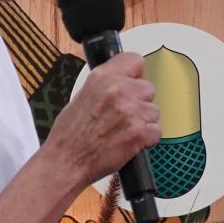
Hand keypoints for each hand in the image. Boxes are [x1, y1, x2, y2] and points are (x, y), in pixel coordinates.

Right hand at [44, 53, 159, 188]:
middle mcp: (119, 90)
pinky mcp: (139, 133)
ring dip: (144, 121)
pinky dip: (147, 138)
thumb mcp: (81, 96)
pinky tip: (130, 141)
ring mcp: (131, 111)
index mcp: (102, 78)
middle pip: (148, 88)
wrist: (66, 161)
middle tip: (125, 114)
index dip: (136, 74)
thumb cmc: (69, 135)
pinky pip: (156, 131)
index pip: (135, 60)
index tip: (133, 82)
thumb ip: (105, 85)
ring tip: (124, 130)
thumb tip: (122, 82)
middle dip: (141, 101)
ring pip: (154, 111)